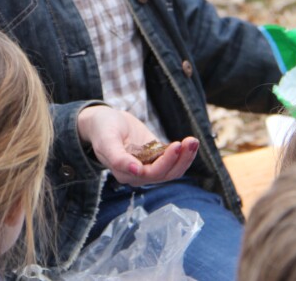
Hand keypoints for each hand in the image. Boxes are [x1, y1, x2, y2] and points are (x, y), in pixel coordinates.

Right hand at [77, 106, 197, 186]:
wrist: (104, 120)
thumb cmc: (102, 129)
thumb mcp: (106, 140)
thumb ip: (118, 158)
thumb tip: (136, 171)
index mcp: (125, 174)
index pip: (151, 173)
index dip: (166, 162)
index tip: (176, 145)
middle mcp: (139, 174)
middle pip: (165, 174)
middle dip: (180, 158)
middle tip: (190, 140)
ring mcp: (148, 166)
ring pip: (172, 170)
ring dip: (185, 157)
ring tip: (193, 141)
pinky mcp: (156, 157)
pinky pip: (173, 161)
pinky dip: (184, 153)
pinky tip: (191, 142)